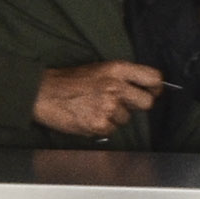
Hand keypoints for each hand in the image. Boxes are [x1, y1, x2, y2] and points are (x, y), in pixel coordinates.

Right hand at [32, 60, 164, 138]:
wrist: (43, 93)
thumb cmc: (68, 80)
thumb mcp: (99, 69)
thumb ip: (121, 77)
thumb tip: (141, 88)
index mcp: (117, 69)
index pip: (153, 78)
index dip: (156, 87)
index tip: (153, 91)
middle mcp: (116, 87)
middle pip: (147, 102)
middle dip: (138, 105)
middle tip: (124, 104)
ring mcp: (108, 107)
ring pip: (126, 119)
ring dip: (115, 117)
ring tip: (95, 108)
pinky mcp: (99, 123)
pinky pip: (111, 130)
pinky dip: (102, 126)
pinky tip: (88, 117)